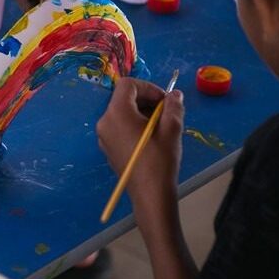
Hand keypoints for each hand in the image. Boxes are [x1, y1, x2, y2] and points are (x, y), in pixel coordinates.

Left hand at [96, 78, 184, 204]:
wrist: (150, 194)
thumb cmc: (160, 160)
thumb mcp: (172, 128)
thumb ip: (173, 106)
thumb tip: (174, 95)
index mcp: (117, 113)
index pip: (127, 85)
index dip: (148, 87)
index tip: (164, 100)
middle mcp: (105, 122)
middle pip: (123, 99)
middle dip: (146, 100)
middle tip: (166, 112)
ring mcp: (103, 136)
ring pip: (122, 113)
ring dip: (141, 113)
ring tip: (160, 126)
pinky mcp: (107, 148)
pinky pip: (119, 127)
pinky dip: (134, 125)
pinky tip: (150, 139)